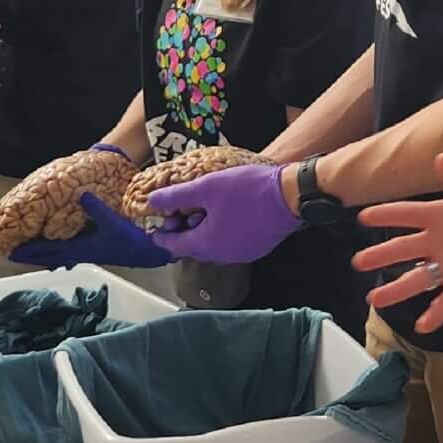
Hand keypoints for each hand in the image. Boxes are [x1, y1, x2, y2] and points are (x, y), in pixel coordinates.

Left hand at [10, 194, 173, 268]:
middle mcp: (81, 254)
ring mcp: (89, 254)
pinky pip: (72, 254)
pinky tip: (63, 254)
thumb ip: (95, 208)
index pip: (48, 250)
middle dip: (32, 256)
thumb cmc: (131, 240)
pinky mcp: (97, 252)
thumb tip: (80, 194)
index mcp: (80, 248)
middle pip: (50, 257)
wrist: (149, 252)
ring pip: (60, 257)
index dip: (30, 251)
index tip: (11, 252)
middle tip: (13, 254)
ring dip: (45, 255)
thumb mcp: (113, 221)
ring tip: (34, 254)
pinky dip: (61, 253)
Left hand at [145, 163, 298, 264]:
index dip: (161, 235)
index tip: (154, 226)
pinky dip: (220, 233)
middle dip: (183, 231)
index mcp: (206, 244)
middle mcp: (221, 256)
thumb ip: (176, 196)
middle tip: (180, 211)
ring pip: (212, 247)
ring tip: (204, 209)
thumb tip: (152, 201)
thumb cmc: (247, 190)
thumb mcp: (207, 187)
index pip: (174, 245)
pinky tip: (225, 215)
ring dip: (202, 232)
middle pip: (193, 247)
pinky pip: (229, 244)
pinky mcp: (255, 249)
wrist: (290, 197)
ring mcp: (240, 254)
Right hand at [354, 153, 442, 333]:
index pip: (406, 215)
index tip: (364, 217)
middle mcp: (435, 242)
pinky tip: (422, 325)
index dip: (386, 215)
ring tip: (374, 300)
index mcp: (438, 216)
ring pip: (415, 279)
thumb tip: (441, 157)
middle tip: (359, 262)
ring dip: (395, 290)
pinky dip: (434, 313)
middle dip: (381, 256)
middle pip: (403, 249)